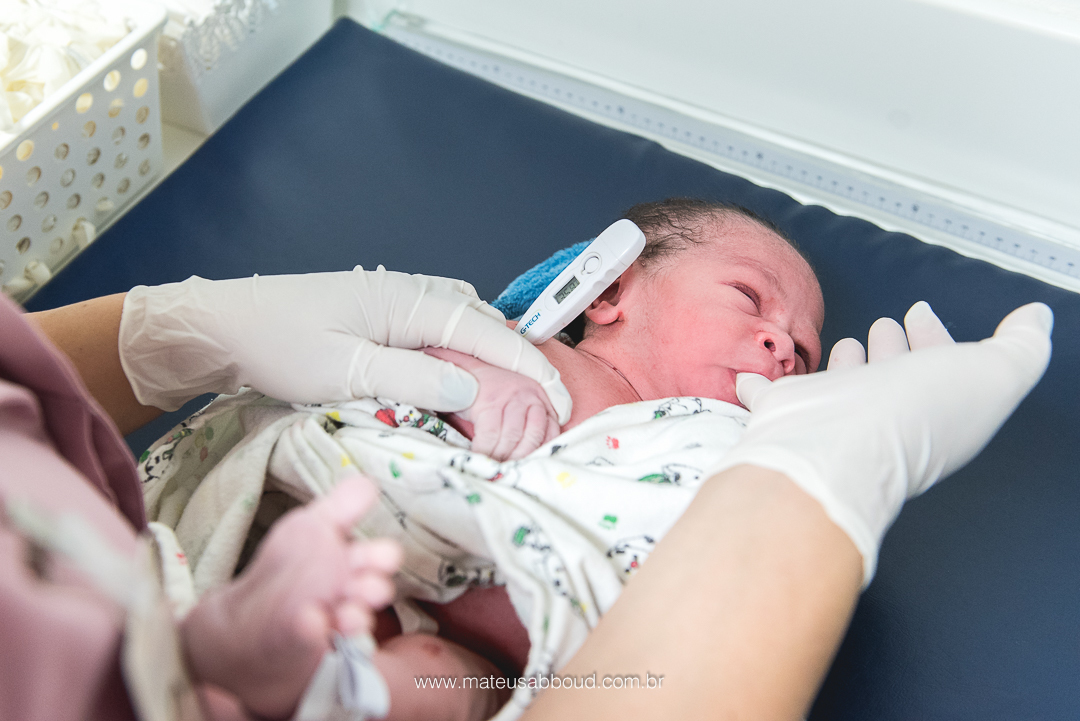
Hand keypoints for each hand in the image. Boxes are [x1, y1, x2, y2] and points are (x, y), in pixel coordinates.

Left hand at [118, 268, 571, 421]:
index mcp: (409, 302)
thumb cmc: (278, 346)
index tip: (562, 403)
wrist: (223, 324)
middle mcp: (411, 292)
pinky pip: (440, 325)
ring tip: (513, 393)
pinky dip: (464, 347)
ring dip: (493, 353)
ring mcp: (395, 297)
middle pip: (485, 322)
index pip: (490, 334)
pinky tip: (461, 372)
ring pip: (464, 321)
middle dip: (521, 360)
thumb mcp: (347, 372)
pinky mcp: (381, 310)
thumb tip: (474, 388)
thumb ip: (415, 378)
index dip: (531, 369)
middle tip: (543, 405)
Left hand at [180, 477, 401, 719]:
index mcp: (354, 564)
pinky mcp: (301, 645)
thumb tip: (369, 481)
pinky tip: (310, 619)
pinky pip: (311, 637)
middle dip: (373, 586)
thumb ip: (342, 506)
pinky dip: (312, 628)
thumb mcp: (311, 528)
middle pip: (374, 591)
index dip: (382, 557)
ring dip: (353, 614)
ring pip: (352, 619)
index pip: (382, 558)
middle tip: (365, 584)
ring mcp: (327, 623)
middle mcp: (349, 596)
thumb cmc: (288, 572)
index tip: (379, 555)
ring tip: (342, 612)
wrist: (247, 624)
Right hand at [424, 347, 560, 459]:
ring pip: (512, 438)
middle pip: (532, 438)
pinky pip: (490, 435)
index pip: (550, 431)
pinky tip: (479, 456)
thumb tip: (528, 456)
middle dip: (519, 459)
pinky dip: (485, 450)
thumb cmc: (489, 392)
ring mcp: (510, 397)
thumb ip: (527, 423)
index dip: (538, 453)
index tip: (527, 466)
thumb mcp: (515, 404)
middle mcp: (530, 395)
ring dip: (501, 457)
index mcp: (541, 397)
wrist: (463, 369)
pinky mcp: (489, 402)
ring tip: (493, 466)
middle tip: (507, 471)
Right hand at [720, 301, 1051, 584]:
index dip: (936, 336)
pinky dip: (760, 386)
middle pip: (892, 375)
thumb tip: (1037, 318)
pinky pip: (768, 395)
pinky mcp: (783, 415)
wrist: (833, 449)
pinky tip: (754, 378)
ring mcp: (831, 416)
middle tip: (888, 325)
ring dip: (846, 364)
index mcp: (933, 406)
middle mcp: (883, 414)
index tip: (923, 312)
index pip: (940, 365)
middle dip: (894, 347)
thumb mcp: (996, 373)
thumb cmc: (911, 417)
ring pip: (840, 384)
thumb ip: (1024, 346)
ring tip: (848, 344)